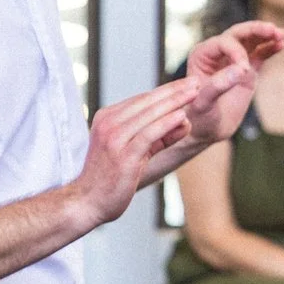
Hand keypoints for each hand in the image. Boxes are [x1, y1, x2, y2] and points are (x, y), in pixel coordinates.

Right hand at [70, 80, 194, 225]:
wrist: (87, 202)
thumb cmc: (110, 179)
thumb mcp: (136, 152)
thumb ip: (159, 137)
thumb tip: (185, 121)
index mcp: (108, 118)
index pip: (142, 99)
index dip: (167, 90)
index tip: (187, 83)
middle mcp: (109, 123)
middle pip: (148, 101)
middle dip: (174, 90)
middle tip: (196, 80)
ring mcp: (115, 139)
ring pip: (150, 114)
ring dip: (175, 101)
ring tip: (195, 92)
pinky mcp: (123, 155)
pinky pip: (148, 134)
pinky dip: (166, 123)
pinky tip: (182, 115)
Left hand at [181, 21, 283, 144]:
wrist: (207, 130)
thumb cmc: (199, 118)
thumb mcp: (204, 104)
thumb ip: (218, 86)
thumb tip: (241, 68)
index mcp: (201, 56)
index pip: (223, 43)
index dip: (237, 52)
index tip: (245, 71)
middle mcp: (216, 53)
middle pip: (238, 34)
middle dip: (256, 30)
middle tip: (273, 30)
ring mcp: (233, 60)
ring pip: (250, 40)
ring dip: (266, 35)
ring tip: (282, 34)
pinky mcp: (247, 70)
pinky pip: (259, 54)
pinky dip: (270, 48)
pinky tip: (281, 45)